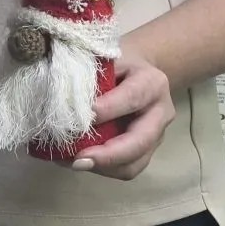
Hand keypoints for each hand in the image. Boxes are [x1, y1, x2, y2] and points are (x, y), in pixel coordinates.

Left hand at [72, 49, 174, 179]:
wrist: (141, 69)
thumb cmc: (118, 60)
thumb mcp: (108, 56)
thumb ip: (93, 73)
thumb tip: (63, 96)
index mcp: (152, 83)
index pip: (131, 98)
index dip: (107, 110)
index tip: (80, 117)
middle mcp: (161, 112)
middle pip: (140, 141)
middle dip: (108, 154)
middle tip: (78, 159)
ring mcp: (157, 135)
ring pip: (136, 162)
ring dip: (104, 167)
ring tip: (74, 163)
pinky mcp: (148, 150)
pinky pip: (129, 168)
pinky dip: (104, 169)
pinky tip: (80, 162)